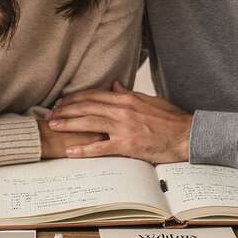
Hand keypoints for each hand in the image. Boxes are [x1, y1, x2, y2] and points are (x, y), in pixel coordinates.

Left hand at [48, 81, 191, 162]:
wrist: (187, 135)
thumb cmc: (171, 119)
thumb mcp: (149, 100)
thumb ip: (129, 94)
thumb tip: (114, 86)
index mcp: (127, 99)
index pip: (95, 95)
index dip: (76, 98)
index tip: (64, 101)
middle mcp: (122, 110)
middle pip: (87, 107)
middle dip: (66, 109)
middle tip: (51, 114)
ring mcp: (123, 127)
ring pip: (89, 123)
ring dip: (68, 124)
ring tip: (54, 126)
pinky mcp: (127, 145)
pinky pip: (100, 147)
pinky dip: (83, 149)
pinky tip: (71, 151)